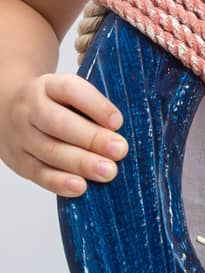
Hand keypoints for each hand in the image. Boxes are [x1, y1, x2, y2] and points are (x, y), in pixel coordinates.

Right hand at [1, 73, 125, 196]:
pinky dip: (59, 182)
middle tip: (120, 150)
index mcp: (48, 86)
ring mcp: (21, 136)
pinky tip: (80, 187)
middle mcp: (30, 109)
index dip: (96, 106)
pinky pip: (37, 173)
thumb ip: (93, 99)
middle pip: (59, 124)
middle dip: (92, 138)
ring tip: (108, 172)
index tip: (118, 122)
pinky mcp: (18, 160)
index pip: (71, 90)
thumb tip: (125, 112)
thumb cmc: (53, 103)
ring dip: (81, 164)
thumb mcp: (68, 90)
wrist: (6, 110)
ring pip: (49, 150)